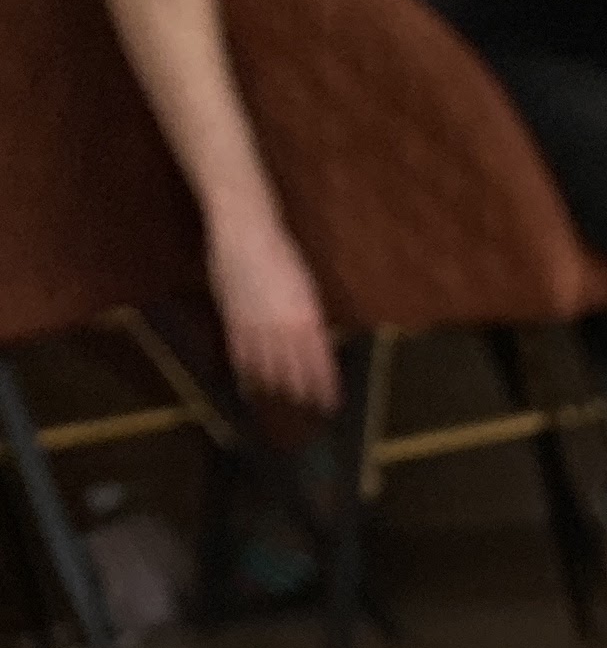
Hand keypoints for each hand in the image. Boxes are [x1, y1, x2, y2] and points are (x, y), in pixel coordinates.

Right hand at [206, 204, 338, 415]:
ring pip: (268, 372)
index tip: (330, 406)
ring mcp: (257, 330)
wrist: (245, 233)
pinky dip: (247, 376)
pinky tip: (251, 388)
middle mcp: (284, 332)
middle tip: (308, 414)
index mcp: (308, 323)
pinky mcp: (233, 324)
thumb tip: (315, 345)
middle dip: (302, 396)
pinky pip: (241, 359)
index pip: (319, 367)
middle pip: (295, 375)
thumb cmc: (282, 255)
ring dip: (276, 391)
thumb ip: (309, 322)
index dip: (324, 389)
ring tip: (282, 407)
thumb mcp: (306, 291)